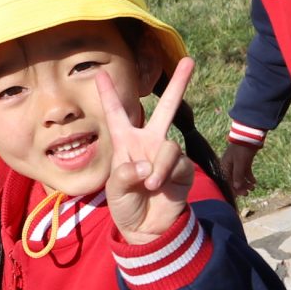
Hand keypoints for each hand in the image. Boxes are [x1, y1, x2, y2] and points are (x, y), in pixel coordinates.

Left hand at [95, 59, 196, 243]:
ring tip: (150, 184)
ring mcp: (166, 155)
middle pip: (166, 108)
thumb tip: (146, 166)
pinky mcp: (182, 170)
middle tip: (189, 60)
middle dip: (178, 84)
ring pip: (168, 145)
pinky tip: (157, 187)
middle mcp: (149, 143)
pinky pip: (175, 162)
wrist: (146, 229)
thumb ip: (125, 174)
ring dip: (157, 166)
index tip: (101, 73)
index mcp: (126, 143)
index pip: (117, 114)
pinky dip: (164, 173)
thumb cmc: (126, 206)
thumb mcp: (115, 190)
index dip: (108, 94)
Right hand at [218, 137, 259, 198]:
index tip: (238, 196)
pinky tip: (254, 182)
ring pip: (240, 177)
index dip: (232, 189)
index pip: (227, 181)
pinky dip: (250, 178)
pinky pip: (246, 172)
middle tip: (247, 193)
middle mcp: (229, 166)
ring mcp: (237, 164)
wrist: (250, 136)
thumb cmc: (242, 149)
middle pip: (233, 180)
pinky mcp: (244, 162)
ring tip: (253, 188)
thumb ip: (238, 175)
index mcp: (225, 166)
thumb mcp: (240, 163)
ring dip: (246, 183)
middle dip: (240, 187)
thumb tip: (236, 188)